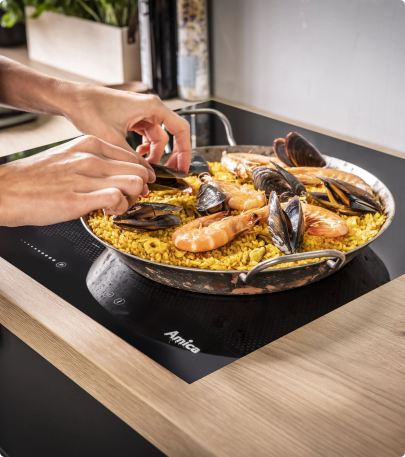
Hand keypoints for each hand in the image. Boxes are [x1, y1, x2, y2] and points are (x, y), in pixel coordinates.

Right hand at [0, 136, 150, 226]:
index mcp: (89, 145)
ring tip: (117, 206)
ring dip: (132, 200)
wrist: (6, 190)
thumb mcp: (69, 157)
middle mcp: (90, 158)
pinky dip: (119, 209)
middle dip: (139, 189)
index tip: (134, 187)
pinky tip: (107, 212)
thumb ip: (96, 163)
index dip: (140, 176)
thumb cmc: (36, 177)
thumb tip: (120, 175)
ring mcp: (84, 177)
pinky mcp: (77, 199)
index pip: (133, 158)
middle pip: (139, 171)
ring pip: (134, 184)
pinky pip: (117, 200)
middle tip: (127, 199)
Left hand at [64, 85, 190, 172]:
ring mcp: (142, 113)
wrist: (71, 100)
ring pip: (159, 138)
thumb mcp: (114, 140)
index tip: (182, 168)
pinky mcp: (134, 118)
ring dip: (156, 154)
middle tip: (170, 173)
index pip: (180, 130)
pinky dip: (146, 148)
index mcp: (152, 107)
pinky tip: (138, 156)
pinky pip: (148, 136)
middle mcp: (150, 108)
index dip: (185, 151)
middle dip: (172, 155)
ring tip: (147, 168)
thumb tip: (148, 178)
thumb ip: (133, 161)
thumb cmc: (89, 109)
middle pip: (172, 135)